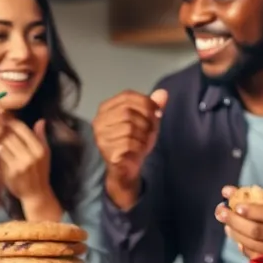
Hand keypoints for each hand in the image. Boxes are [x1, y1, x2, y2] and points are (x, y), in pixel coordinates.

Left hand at [0, 119, 59, 218]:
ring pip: (3, 143)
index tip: (1, 114)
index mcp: (39, 148)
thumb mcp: (45, 154)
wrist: (36, 194)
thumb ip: (41, 136)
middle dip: (1, 128)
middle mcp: (31, 155)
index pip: (21, 127)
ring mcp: (21, 164)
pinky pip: (0, 155)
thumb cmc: (40, 171)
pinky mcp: (11, 172)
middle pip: (10, 134)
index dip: (9, 119)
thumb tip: (41, 120)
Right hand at [92, 88, 167, 208]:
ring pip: (129, 128)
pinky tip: (138, 150)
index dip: (146, 102)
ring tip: (143, 141)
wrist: (126, 168)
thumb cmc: (134, 141)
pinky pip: (129, 143)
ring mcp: (101, 137)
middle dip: (146, 120)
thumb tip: (163, 93)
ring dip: (143, 135)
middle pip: (128, 111)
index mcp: (105, 108)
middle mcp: (99, 121)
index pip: (126, 95)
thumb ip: (153, 106)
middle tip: (151, 130)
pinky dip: (139, 147)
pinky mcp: (107, 151)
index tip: (157, 112)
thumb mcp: (147, 121)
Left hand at [214, 155, 262, 257]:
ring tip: (223, 220)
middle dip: (235, 220)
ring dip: (235, 232)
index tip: (235, 204)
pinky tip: (233, 234)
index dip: (252, 210)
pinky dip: (242, 246)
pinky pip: (257, 256)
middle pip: (258, 231)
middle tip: (219, 210)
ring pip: (254, 244)